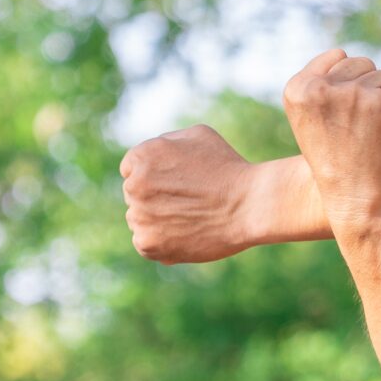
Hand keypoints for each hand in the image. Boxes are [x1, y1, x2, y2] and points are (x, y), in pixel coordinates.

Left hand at [120, 124, 256, 262]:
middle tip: (187, 201)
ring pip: (138, 219)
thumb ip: (165, 143)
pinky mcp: (148, 244)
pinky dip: (161, 242)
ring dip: (156, 220)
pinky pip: (145, 243)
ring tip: (189, 218)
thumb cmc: (228, 168)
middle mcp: (135, 185)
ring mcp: (139, 216)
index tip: (176, 183)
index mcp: (142, 156)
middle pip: (134, 194)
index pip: (131, 169)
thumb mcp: (197, 136)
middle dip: (154, 197)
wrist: (249, 206)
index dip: (155, 176)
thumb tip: (149, 156)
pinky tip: (186, 234)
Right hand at [281, 47, 380, 226]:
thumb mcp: (308, 120)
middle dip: (368, 87)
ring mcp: (355, 94)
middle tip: (361, 124)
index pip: (337, 56)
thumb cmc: (335, 160)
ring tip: (373, 131)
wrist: (357, 200)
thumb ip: (317, 85)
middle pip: (362, 63)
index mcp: (297, 90)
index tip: (343, 113)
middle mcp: (322, 88)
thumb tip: (341, 53)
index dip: (347, 82)